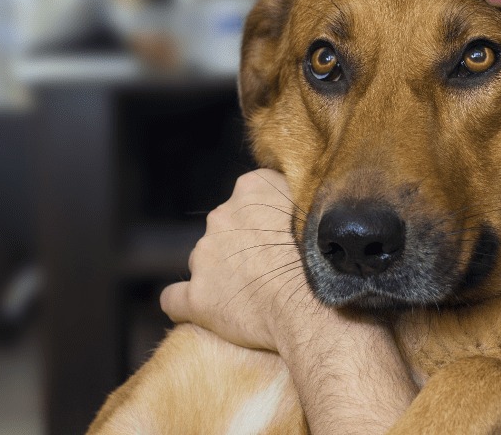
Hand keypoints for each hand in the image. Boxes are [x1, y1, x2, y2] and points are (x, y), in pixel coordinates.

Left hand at [161, 168, 320, 351]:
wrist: (314, 305)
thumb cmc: (325, 258)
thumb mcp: (321, 208)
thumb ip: (301, 194)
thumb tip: (304, 192)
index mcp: (251, 189)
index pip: (250, 195)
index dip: (265, 217)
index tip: (280, 235)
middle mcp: (221, 215)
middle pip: (224, 227)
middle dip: (240, 245)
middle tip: (269, 268)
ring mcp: (204, 256)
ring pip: (204, 261)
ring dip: (220, 274)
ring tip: (249, 295)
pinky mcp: (196, 296)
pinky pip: (175, 299)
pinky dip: (185, 304)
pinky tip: (200, 311)